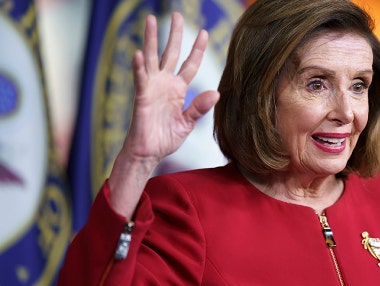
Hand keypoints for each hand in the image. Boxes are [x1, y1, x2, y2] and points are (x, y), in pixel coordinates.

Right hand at [108, 12, 218, 219]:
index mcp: (179, 89)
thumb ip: (200, 108)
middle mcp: (165, 84)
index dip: (197, 49)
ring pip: (152, 59)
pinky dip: (139, 67)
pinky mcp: (142, 97)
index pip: (190, 64)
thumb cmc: (166, 138)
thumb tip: (216, 93)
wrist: (150, 153)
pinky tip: (138, 53)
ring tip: (150, 20)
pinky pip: (140, 79)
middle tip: (177, 15)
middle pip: (171, 54)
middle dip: (175, 35)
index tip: (205, 33)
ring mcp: (152, 88)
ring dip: (151, 40)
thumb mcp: (188, 123)